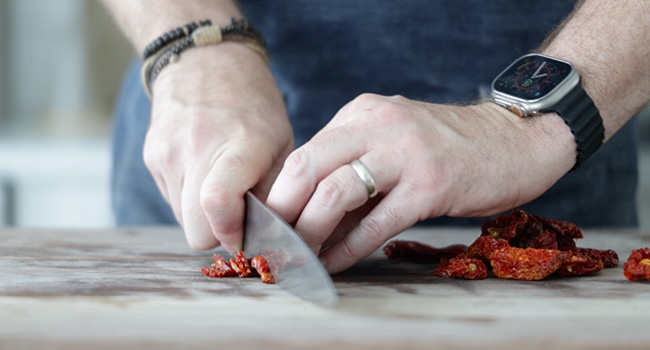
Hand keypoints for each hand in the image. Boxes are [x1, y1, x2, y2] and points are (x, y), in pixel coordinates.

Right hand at [143, 43, 292, 251]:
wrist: (206, 62)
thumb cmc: (254, 106)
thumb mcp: (281, 144)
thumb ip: (273, 193)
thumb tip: (266, 237)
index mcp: (239, 145)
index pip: (216, 204)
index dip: (231, 232)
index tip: (246, 231)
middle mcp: (196, 149)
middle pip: (195, 230)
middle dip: (218, 232)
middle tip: (238, 215)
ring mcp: (167, 153)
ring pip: (182, 220)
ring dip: (204, 215)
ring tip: (223, 185)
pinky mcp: (151, 157)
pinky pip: (171, 199)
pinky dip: (189, 198)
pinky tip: (204, 172)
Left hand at [266, 93, 575, 272]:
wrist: (515, 140)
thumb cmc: (447, 146)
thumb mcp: (391, 139)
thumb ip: (352, 165)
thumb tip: (308, 214)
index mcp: (361, 113)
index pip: (303, 152)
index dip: (279, 192)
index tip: (270, 223)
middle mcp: (378, 124)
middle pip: (305, 167)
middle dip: (282, 211)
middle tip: (272, 243)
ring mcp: (405, 153)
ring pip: (334, 193)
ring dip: (310, 232)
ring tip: (300, 256)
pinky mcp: (430, 184)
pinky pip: (376, 223)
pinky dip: (348, 248)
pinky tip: (334, 263)